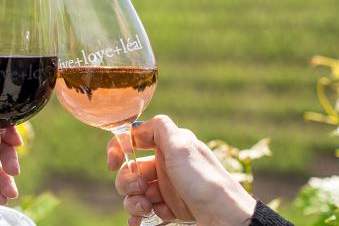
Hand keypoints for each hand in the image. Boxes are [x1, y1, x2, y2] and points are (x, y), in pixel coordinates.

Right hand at [107, 115, 255, 225]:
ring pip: (136, 192)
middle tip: (139, 190)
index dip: (119, 149)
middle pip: (131, 169)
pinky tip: (137, 223)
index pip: (135, 140)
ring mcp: (169, 189)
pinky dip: (138, 216)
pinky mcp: (172, 209)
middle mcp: (168, 165)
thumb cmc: (204, 181)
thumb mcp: (182, 146)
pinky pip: (146, 211)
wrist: (226, 219)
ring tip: (144, 209)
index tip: (112, 163)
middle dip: (127, 181)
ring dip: (133, 201)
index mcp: (170, 146)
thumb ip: (160, 127)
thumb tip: (139, 123)